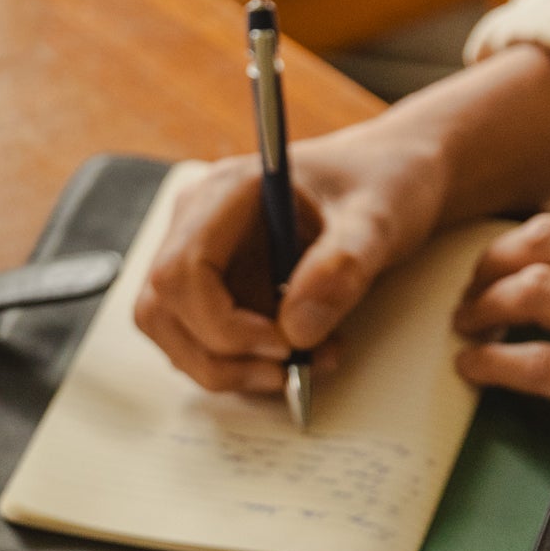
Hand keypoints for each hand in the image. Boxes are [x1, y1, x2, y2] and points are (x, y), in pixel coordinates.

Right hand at [136, 120, 451, 394]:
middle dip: (222, 357)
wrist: (386, 181)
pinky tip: (297, 352)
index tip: (283, 344)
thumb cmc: (380, 184)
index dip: (221, 324)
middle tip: (289, 369)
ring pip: (173, 335)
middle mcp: (195, 223)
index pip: (180, 272)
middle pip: (163, 310)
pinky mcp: (208, 289)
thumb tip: (297, 328)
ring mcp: (196, 258)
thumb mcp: (378, 219)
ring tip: (302, 363)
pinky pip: (200, 342)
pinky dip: (242, 365)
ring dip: (231, 368)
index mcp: (225, 191)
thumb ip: (343, 265)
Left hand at [454, 205, 549, 514]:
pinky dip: (490, 364)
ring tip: (464, 325)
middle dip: (495, 259)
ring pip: (530, 293)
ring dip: (481, 307)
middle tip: (474, 284)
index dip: (543, 235)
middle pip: (546, 242)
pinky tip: (472, 371)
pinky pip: (536, 367)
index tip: (519, 252)